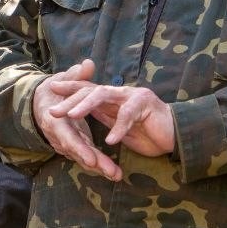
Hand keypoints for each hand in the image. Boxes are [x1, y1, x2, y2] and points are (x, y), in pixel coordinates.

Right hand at [31, 59, 121, 180]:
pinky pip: (85, 157)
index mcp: (53, 119)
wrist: (40, 103)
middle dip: (94, 162)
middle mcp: (58, 135)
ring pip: (82, 157)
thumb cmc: (53, 90)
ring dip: (99, 167)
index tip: (91, 159)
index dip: (78, 148)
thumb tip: (88, 64)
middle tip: (111, 172)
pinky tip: (113, 172)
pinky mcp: (73, 147)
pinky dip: (98, 165)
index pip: (65, 135)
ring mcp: (64, 142)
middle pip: (76, 151)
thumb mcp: (62, 80)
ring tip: (117, 174)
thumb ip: (75, 75)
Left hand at [50, 82, 174, 158]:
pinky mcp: (146, 105)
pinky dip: (118, 128)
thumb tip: (79, 110)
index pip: (87, 88)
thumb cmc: (147, 132)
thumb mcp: (118, 124)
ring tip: (72, 116)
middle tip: (54, 110)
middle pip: (90, 90)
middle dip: (70, 99)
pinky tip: (110, 140)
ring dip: (86, 106)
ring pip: (105, 95)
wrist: (176, 136)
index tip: (50, 89)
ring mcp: (133, 96)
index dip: (69, 87)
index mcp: (113, 97)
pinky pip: (128, 115)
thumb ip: (102, 115)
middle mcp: (121, 92)